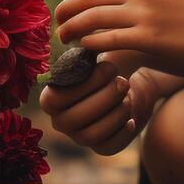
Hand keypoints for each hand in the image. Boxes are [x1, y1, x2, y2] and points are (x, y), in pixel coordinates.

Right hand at [39, 50, 183, 154]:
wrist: (130, 84)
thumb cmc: (108, 66)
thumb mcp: (95, 58)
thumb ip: (84, 53)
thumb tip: (82, 35)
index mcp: (51, 98)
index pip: (56, 98)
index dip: (82, 85)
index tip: (107, 66)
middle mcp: (61, 121)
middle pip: (74, 119)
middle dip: (102, 99)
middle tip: (123, 81)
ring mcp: (80, 137)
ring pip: (91, 135)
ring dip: (113, 114)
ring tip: (129, 94)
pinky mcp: (103, 148)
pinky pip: (108, 147)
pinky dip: (122, 131)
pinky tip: (132, 116)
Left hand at [53, 0, 183, 74]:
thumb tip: (103, 12)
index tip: (72, 13)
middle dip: (65, 11)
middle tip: (58, 26)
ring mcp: (143, 12)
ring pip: (90, 17)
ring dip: (71, 30)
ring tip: (65, 41)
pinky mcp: (147, 38)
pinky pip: (104, 39)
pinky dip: (89, 45)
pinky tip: (87, 52)